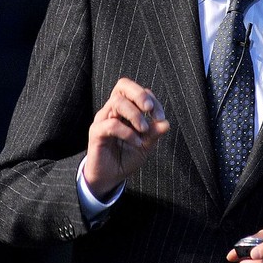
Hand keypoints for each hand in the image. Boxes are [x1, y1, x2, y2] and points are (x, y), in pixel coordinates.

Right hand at [83, 78, 168, 199]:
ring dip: (135, 115)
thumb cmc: (127, 157)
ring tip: (144, 130)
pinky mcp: (96, 132)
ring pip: (117, 102)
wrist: (110, 177)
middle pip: (122, 86)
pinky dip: (128, 132)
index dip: (152, 99)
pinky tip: (136, 142)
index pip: (137, 91)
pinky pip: (112, 124)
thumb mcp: (146, 144)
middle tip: (149, 109)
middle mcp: (113, 110)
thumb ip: (154, 132)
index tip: (160, 118)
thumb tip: (166, 123)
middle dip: (140, 94)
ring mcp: (103, 119)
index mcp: (125, 109)